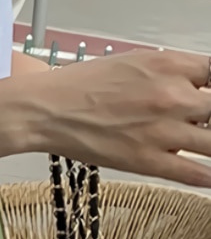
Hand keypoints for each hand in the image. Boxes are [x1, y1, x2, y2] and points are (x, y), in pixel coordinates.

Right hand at [31, 50, 210, 186]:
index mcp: (167, 65)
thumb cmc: (80, 86)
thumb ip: (170, 72)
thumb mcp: (131, 62)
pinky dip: (209, 176)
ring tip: (202, 142)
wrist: (44, 110)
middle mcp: (171, 96)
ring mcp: (163, 130)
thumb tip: (198, 86)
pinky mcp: (149, 160)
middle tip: (201, 122)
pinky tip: (209, 174)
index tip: (208, 95)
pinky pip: (197, 174)